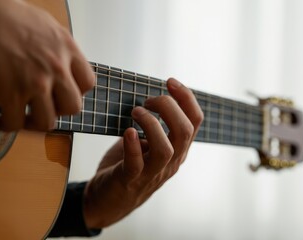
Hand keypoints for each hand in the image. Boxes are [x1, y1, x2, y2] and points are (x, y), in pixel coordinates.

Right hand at [0, 0, 94, 130]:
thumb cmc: (3, 16)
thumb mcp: (44, 25)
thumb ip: (57, 47)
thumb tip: (59, 60)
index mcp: (67, 48)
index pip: (87, 83)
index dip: (76, 92)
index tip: (64, 94)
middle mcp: (56, 68)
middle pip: (73, 107)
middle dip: (58, 110)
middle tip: (46, 107)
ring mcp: (36, 83)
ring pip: (47, 122)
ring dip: (34, 123)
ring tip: (23, 118)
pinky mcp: (11, 95)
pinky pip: (16, 123)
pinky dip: (7, 125)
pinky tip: (1, 120)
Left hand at [83, 78, 203, 227]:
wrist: (107, 199)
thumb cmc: (127, 165)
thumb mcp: (147, 143)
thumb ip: (154, 124)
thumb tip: (149, 95)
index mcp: (178, 149)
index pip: (194, 121)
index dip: (186, 98)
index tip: (170, 81)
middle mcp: (171, 162)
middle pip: (184, 131)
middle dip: (169, 107)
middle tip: (148, 100)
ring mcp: (152, 173)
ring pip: (166, 149)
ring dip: (151, 124)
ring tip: (136, 112)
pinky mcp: (130, 180)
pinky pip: (136, 164)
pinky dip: (133, 146)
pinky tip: (127, 132)